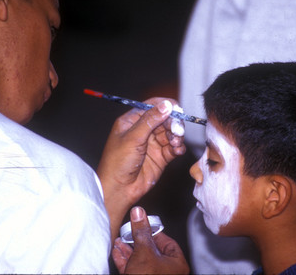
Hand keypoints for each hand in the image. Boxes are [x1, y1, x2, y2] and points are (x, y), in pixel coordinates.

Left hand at [97, 98, 185, 240]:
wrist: (119, 189)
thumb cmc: (117, 163)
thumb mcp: (133, 137)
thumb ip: (151, 120)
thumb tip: (166, 105)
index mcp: (131, 121)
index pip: (151, 106)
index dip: (165, 106)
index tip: (176, 109)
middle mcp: (143, 131)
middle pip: (164, 119)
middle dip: (173, 123)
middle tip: (177, 130)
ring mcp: (152, 144)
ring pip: (171, 133)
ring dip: (177, 135)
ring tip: (175, 142)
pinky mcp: (161, 156)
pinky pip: (174, 147)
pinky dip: (178, 147)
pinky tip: (177, 150)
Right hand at [112, 206, 189, 273]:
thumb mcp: (144, 251)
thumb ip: (141, 231)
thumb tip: (139, 214)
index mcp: (176, 264)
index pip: (167, 242)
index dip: (154, 231)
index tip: (144, 223)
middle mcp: (166, 272)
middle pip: (152, 250)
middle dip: (138, 240)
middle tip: (130, 230)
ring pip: (140, 260)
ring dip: (129, 249)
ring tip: (120, 239)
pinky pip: (132, 268)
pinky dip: (124, 260)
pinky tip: (117, 251)